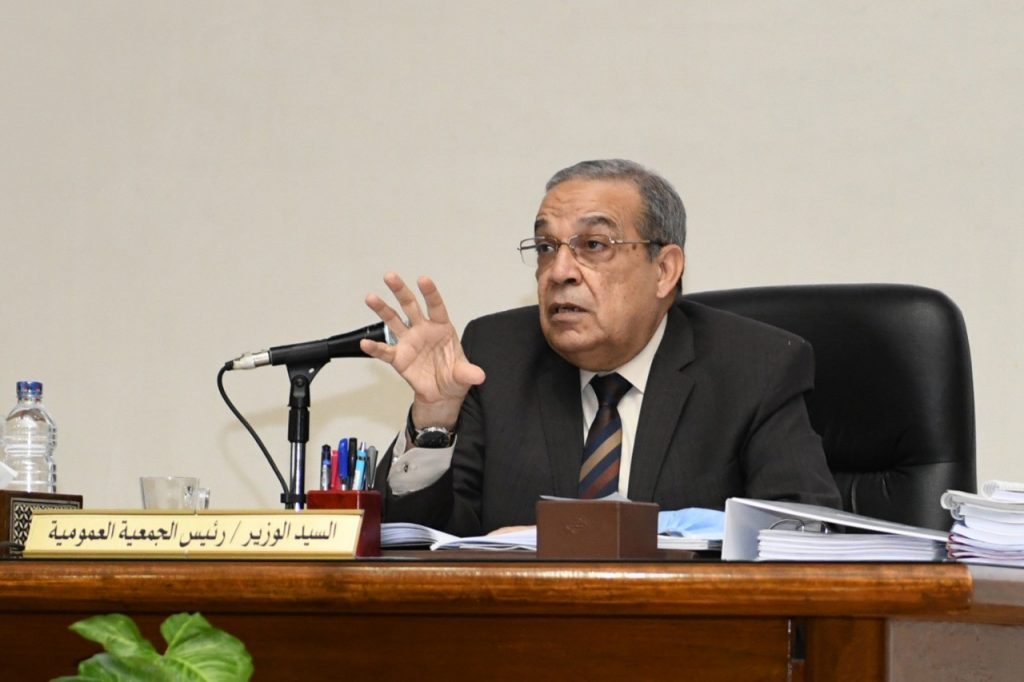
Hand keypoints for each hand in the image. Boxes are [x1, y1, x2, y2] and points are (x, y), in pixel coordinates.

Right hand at [361, 273, 485, 428]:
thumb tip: (478, 375)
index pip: (436, 306)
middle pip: (410, 306)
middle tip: (390, 277)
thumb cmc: (453, 377)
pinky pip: (385, 351)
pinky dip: (374, 348)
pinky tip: (365, 343)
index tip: (423, 280)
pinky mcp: (399, 357)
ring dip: (382, 309)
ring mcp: (409, 341)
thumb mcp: (464, 375)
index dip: (430, 293)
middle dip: (400, 290)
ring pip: (393, 320)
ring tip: (371, 298)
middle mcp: (423, 330)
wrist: (441, 394)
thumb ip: (468, 373)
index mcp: (442, 328)